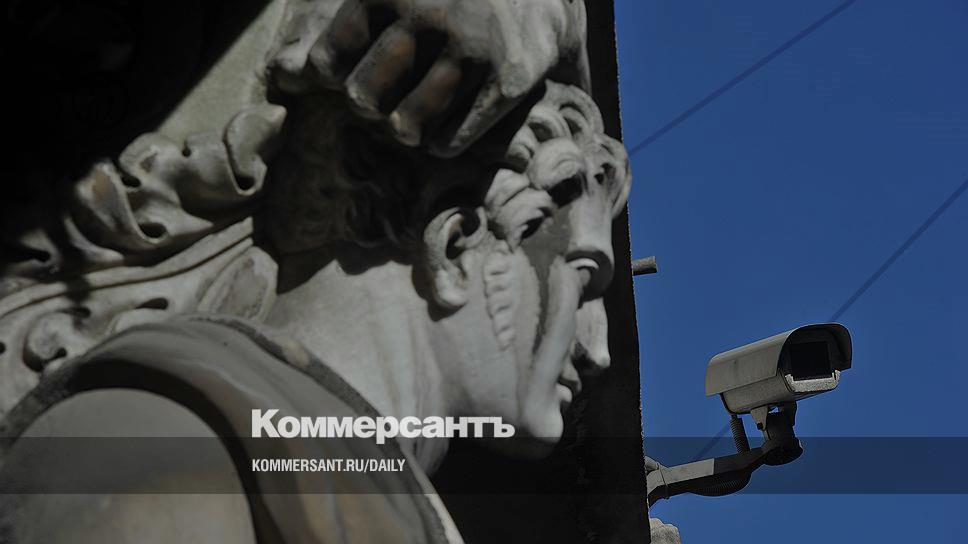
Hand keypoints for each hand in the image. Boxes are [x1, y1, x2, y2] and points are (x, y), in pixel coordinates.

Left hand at [270, 0, 589, 156]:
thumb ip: (336, 25)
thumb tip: (282, 77)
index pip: (329, 62)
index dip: (335, 77)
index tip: (351, 73)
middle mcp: (431, 13)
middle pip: (363, 99)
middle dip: (369, 105)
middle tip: (383, 100)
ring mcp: (471, 48)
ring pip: (405, 126)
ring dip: (404, 128)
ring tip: (411, 117)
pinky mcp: (508, 80)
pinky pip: (450, 140)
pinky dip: (442, 141)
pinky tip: (447, 125)